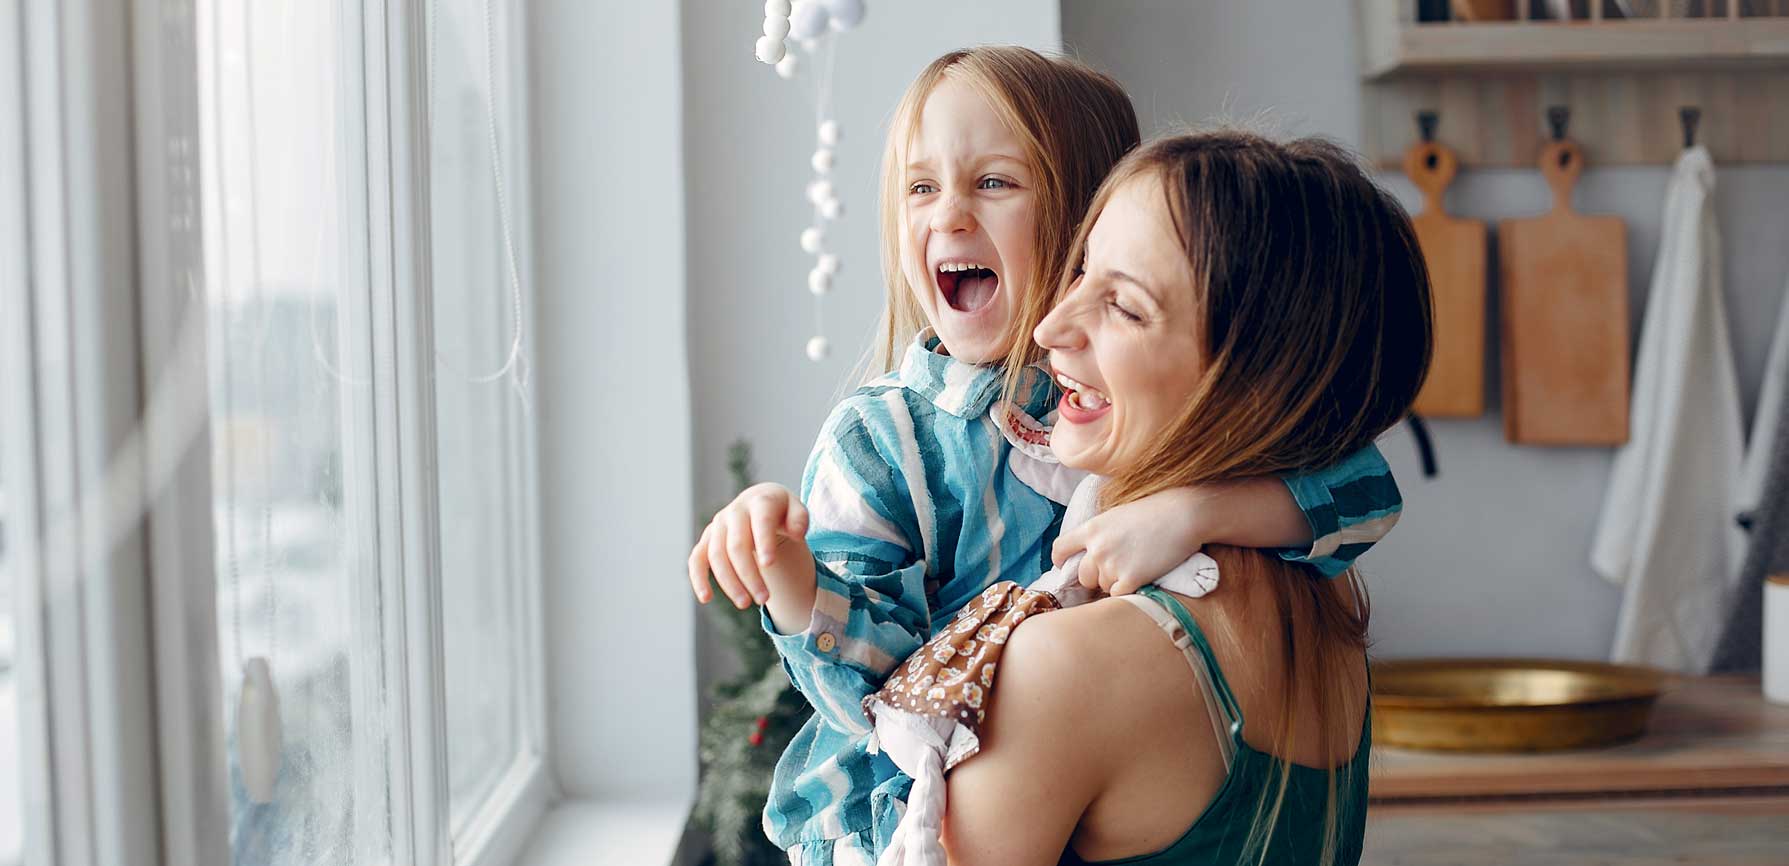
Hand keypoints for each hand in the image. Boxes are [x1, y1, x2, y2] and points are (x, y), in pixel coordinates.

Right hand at [688, 482, 811, 609]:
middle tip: (764, 598)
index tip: (768, 565)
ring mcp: (718, 526)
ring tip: (745, 604)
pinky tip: (706, 598)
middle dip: (749, 574)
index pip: (761, 522)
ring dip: (729, 582)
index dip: (764, 542)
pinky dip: (698, 578)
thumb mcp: (796, 510)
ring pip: (717, 556)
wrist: (759, 503)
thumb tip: (798, 533)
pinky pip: (697, 559)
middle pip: (737, 546)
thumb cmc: (781, 511)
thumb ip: (800, 519)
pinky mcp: (707, 539)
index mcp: (759, 503)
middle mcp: (735, 512)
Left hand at [1052, 487, 1205, 595]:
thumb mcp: (1119, 514)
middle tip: (1118, 568)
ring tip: (1137, 565)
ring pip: (1103, 586)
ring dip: (1116, 582)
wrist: (1183, 514)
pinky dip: (1128, 590)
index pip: (1061, 549)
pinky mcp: (1130, 579)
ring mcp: (1112, 564)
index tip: (1064, 565)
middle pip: (1083, 575)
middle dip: (1096, 576)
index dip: (1060, 560)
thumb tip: (1091, 552)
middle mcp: (1097, 548)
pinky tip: (1141, 577)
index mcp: (1092, 528)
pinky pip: (1118, 595)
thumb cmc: (1156, 511)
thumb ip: (1101, 532)